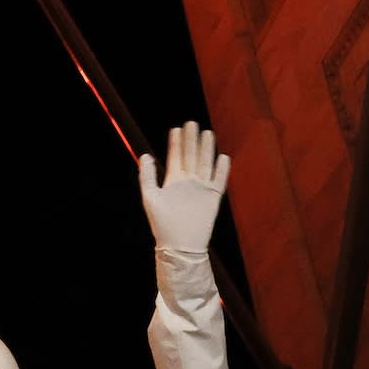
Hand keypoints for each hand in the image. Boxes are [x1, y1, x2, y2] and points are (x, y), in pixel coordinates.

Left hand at [139, 121, 229, 251]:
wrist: (179, 245)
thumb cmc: (162, 224)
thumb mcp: (150, 197)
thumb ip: (147, 176)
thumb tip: (145, 155)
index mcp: (173, 181)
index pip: (176, 156)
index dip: (176, 143)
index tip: (176, 128)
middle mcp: (188, 182)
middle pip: (191, 156)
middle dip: (192, 140)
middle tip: (192, 123)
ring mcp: (201, 189)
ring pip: (205, 164)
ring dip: (206, 149)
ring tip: (207, 133)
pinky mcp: (213, 198)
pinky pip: (219, 181)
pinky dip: (222, 170)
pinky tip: (223, 157)